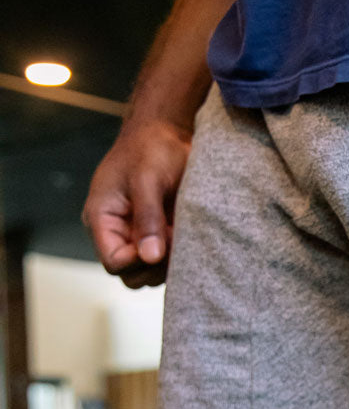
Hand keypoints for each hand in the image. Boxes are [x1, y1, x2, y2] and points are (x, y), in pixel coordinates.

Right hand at [82, 119, 192, 287]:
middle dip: (154, 267)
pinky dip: (179, 257)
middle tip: (175, 243)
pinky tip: (186, 234)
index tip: (159, 247)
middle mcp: (116, 232)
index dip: (136, 263)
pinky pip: (166, 262)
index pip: (113, 263)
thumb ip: (148, 216)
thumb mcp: (147, 178)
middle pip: (131, 276)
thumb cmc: (151, 148)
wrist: (167, 132)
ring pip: (150, 273)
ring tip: (180, 232)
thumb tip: (150, 256)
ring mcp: (137, 237)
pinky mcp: (157, 237)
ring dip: (169, 263)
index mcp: (102, 217)